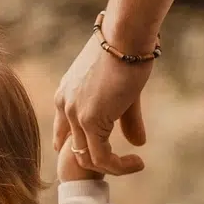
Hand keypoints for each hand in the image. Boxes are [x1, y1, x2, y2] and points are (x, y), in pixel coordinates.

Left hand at [53, 28, 150, 176]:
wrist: (125, 35)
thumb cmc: (128, 52)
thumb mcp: (125, 91)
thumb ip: (128, 120)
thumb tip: (139, 143)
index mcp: (67, 93)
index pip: (64, 131)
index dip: (79, 147)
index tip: (98, 156)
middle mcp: (65, 105)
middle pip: (76, 148)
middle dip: (97, 161)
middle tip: (121, 164)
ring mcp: (74, 114)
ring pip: (88, 158)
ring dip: (113, 167)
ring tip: (135, 165)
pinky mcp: (89, 121)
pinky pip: (102, 158)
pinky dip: (119, 166)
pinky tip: (138, 163)